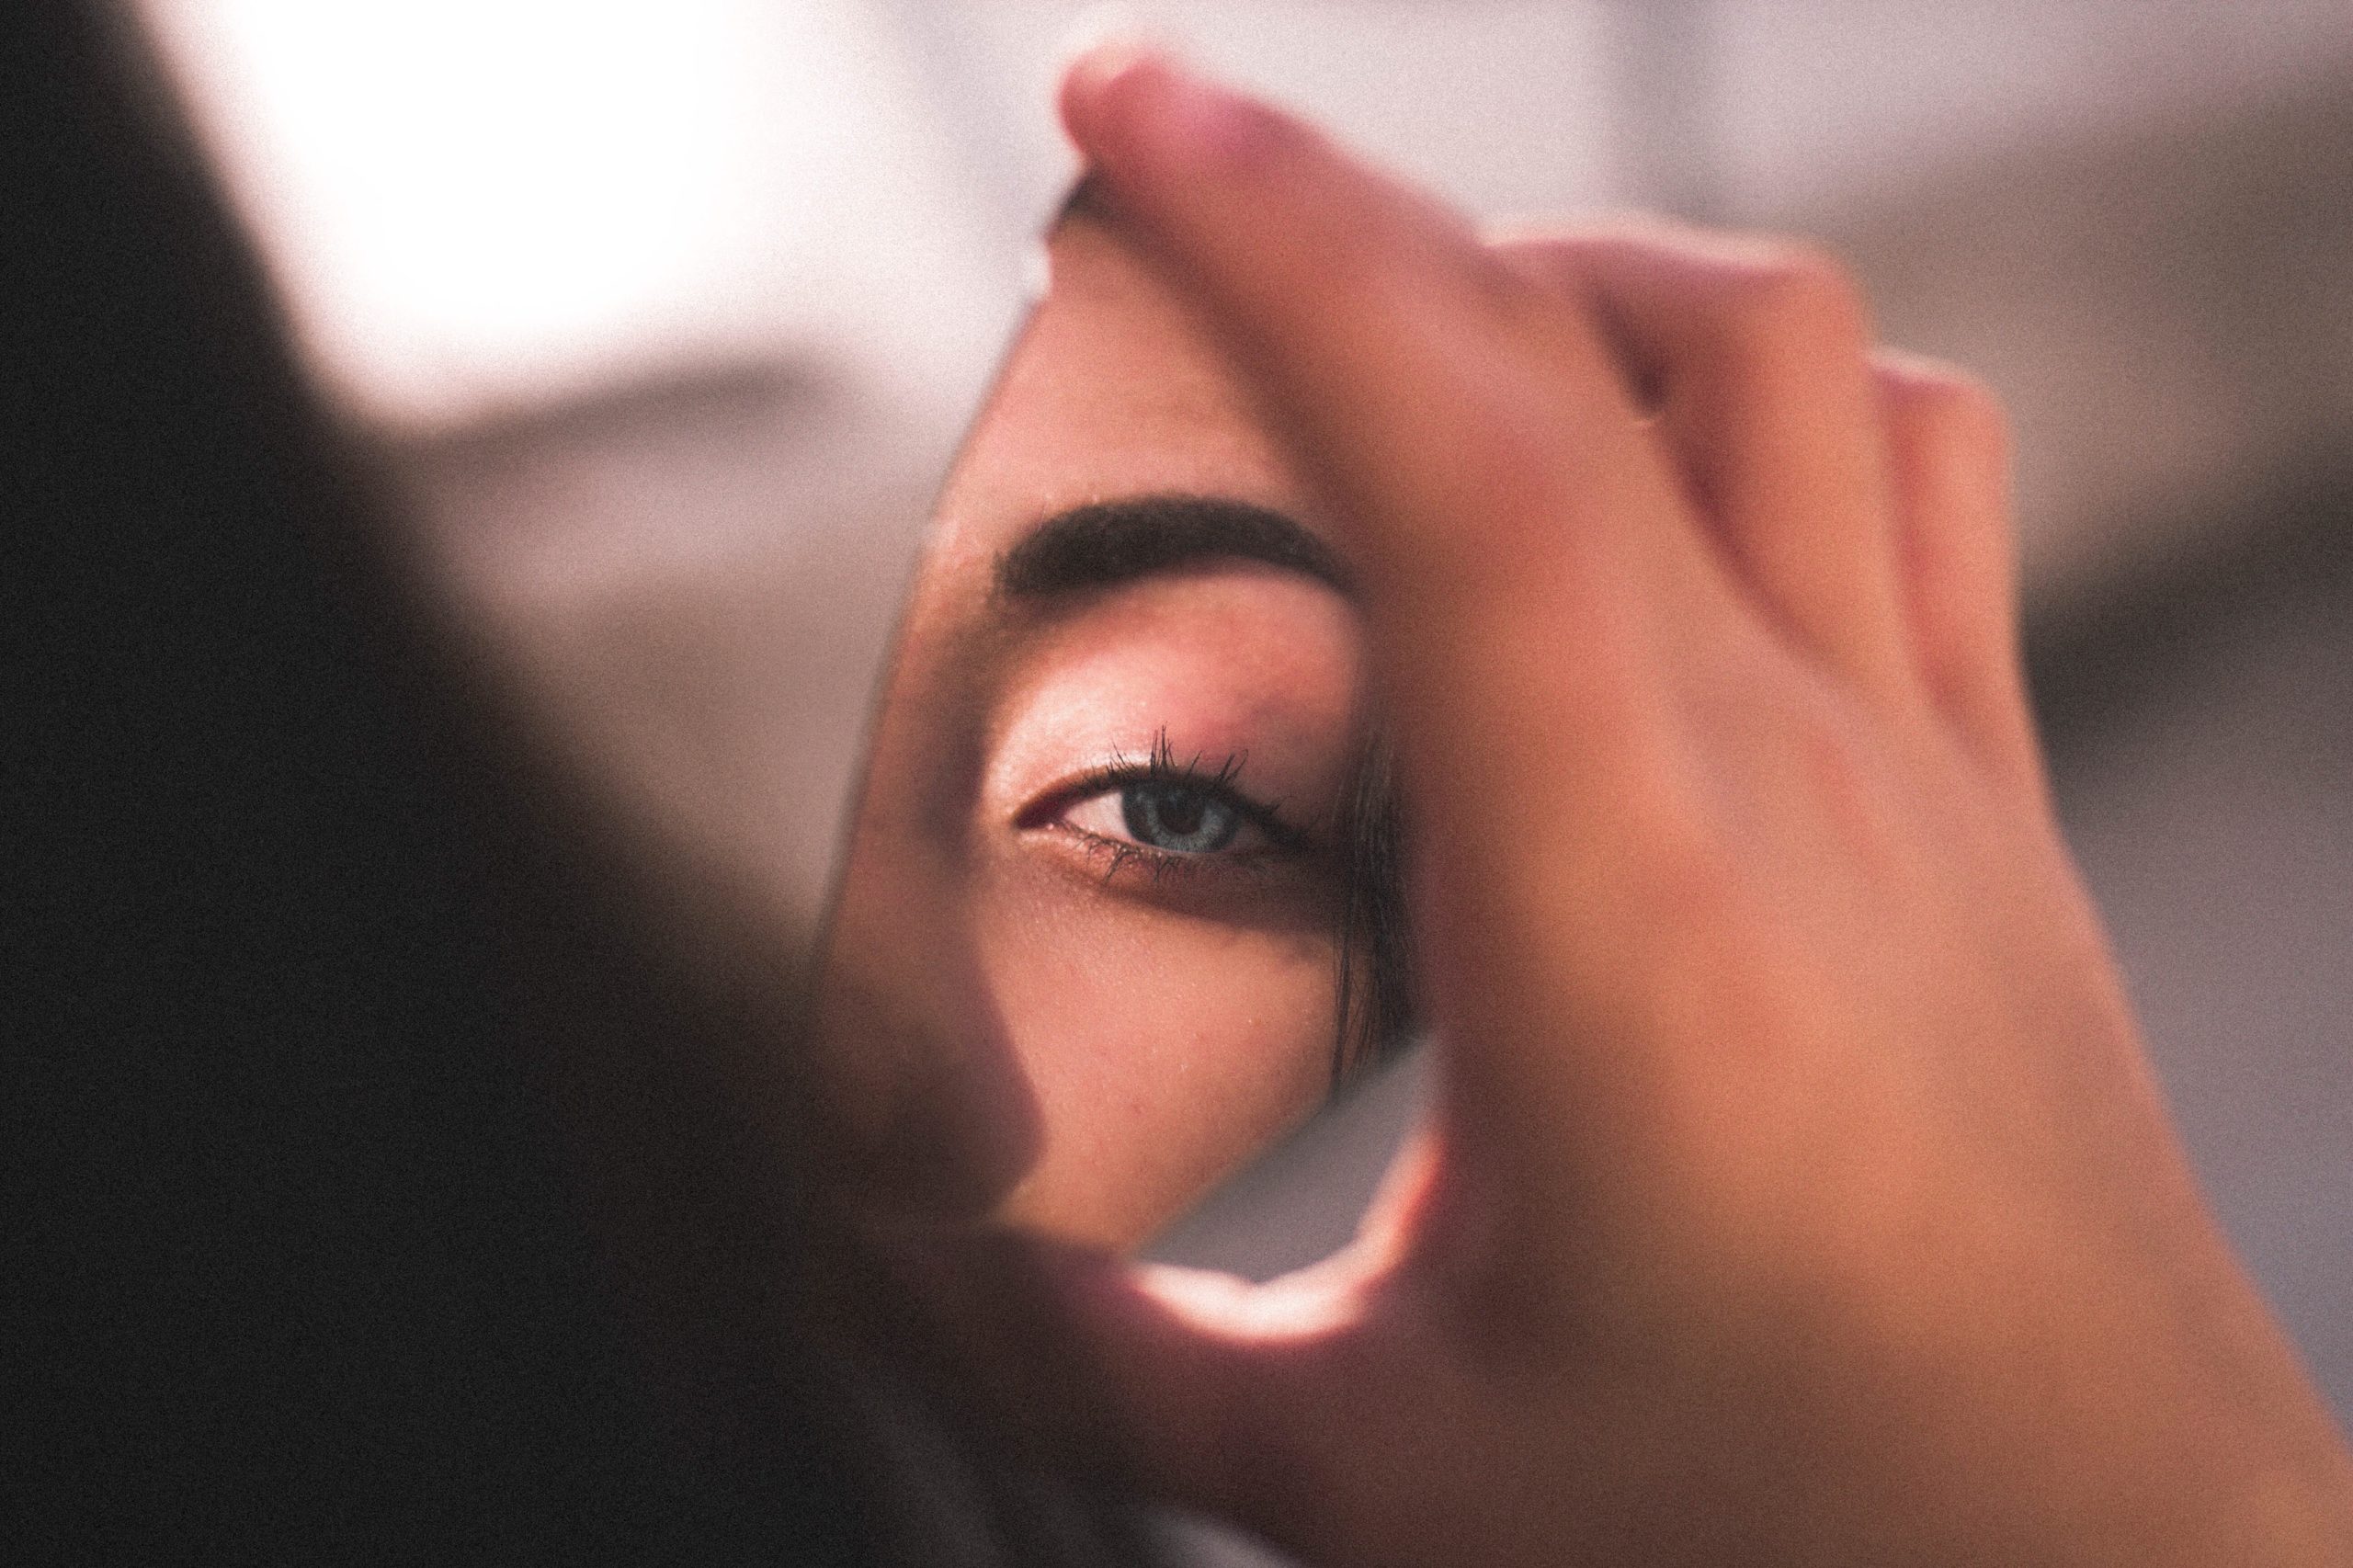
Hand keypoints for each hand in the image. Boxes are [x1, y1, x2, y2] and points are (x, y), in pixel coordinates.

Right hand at [884, 50, 2352, 1566]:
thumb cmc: (1786, 1537)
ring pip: (1794, 357)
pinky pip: (1917, 476)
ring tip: (1399, 321)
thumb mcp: (1378, 1470)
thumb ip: (1097, 1354)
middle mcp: (1795, 783)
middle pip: (1588, 348)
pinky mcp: (1982, 803)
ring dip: (1572, 274)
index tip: (1122, 115)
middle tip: (1157, 206)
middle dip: (1342, 208)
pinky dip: (1760, 388)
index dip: (1282, 232)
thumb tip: (895, 1273)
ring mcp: (1919, 770)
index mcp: (1623, 921)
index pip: (1460, 457)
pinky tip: (1642, 473)